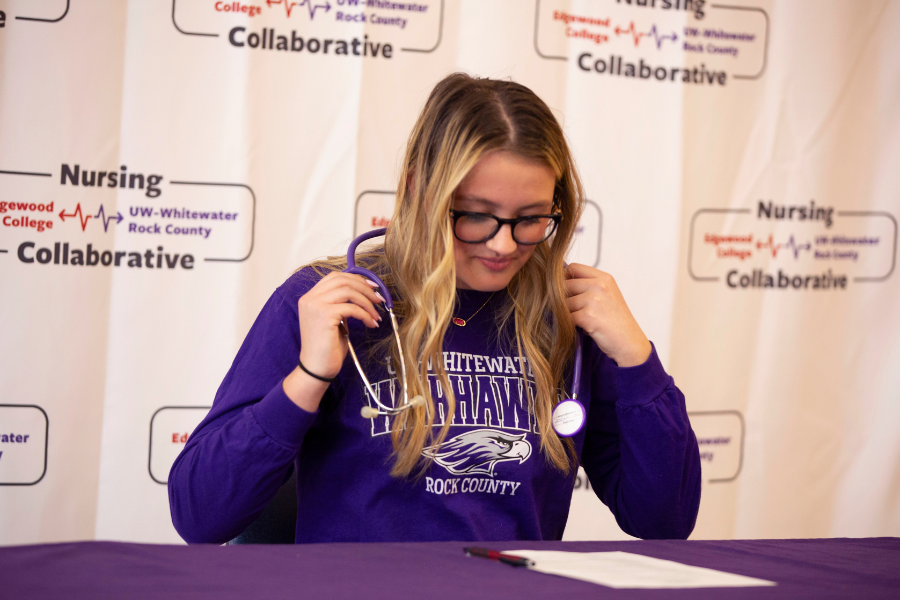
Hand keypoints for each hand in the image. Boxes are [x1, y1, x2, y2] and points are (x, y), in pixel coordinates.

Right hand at [283, 272, 383, 410]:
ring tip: (376, 314)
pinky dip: (365, 314)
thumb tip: (363, 293)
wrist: (317, 368)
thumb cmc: (327, 348)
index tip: (372, 287)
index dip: (355, 279)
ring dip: (367, 302)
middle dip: (365, 288)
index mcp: (310, 297)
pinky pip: (352, 308)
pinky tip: (371, 324)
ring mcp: (315, 305)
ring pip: (349, 291)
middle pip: (343, 280)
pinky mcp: (324, 315)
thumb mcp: (334, 320)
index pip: (335, 277)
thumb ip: (341, 305)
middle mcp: (310, 298)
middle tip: (379, 299)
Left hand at [564, 263, 651, 367]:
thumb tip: (555, 282)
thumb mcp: (607, 294)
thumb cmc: (616, 320)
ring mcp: (594, 300)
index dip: (565, 278)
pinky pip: (566, 318)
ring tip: (584, 320)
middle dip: (564, 299)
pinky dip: (570, 325)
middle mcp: (599, 286)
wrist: (629, 342)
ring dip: (568, 314)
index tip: (567, 291)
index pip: (573, 268)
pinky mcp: (588, 317)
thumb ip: (587, 285)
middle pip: (564, 285)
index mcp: (604, 278)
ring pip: (563, 303)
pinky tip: (584, 328)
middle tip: (576, 310)